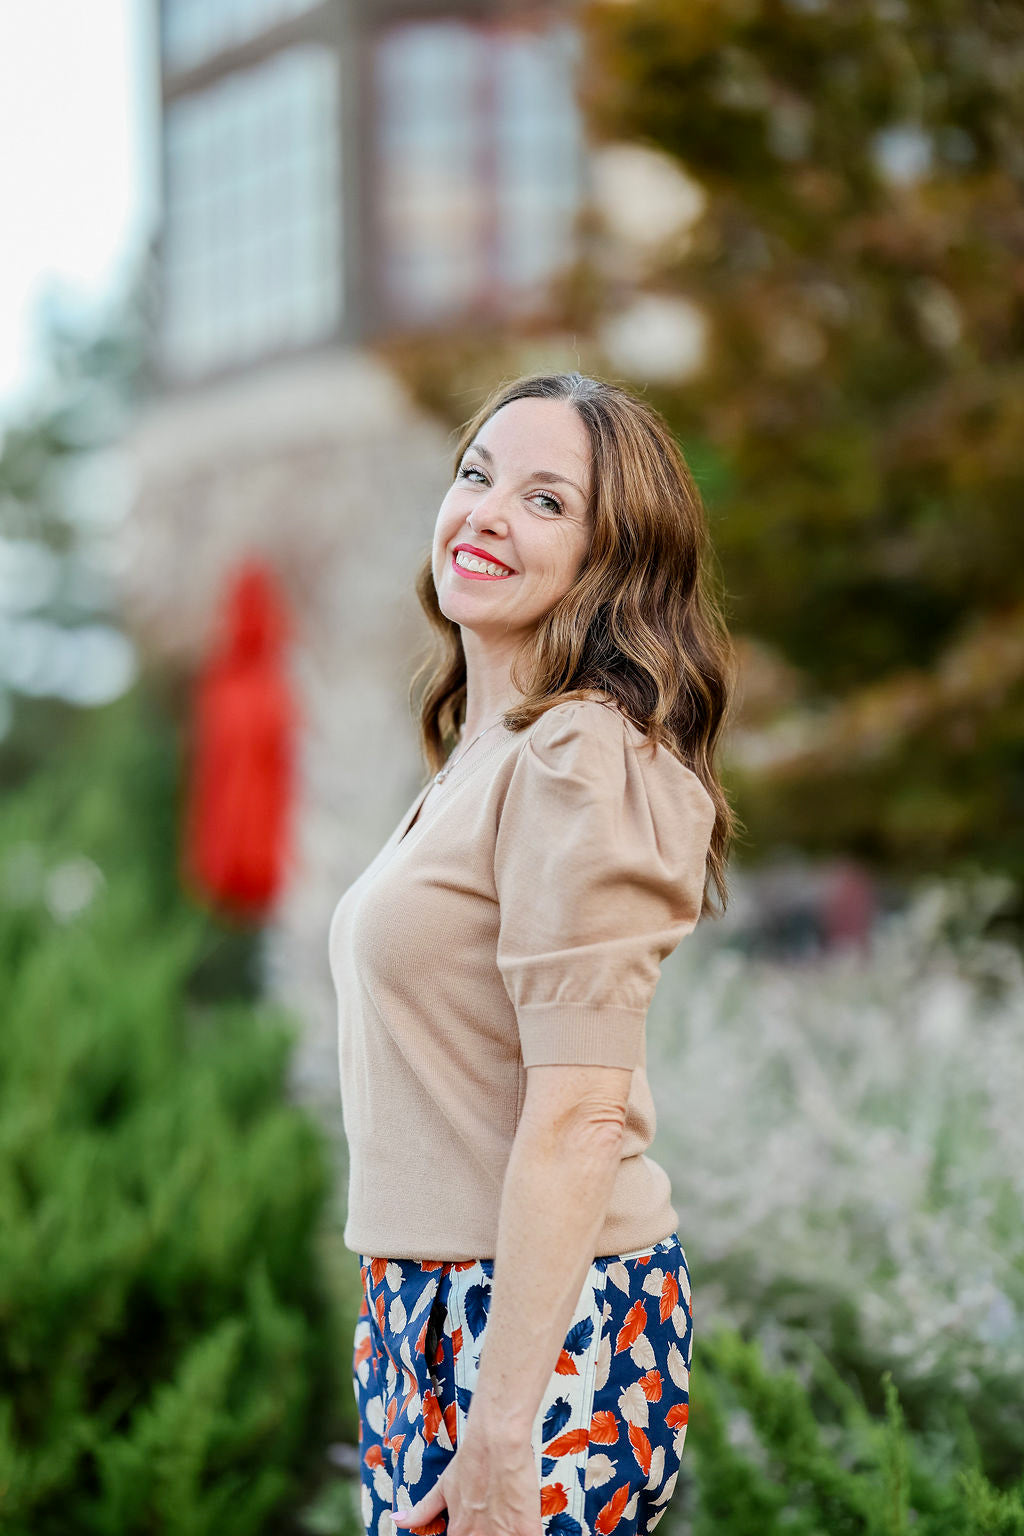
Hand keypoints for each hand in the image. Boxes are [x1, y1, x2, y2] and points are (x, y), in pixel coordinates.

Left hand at [392, 1424, 542, 1535]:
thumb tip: (398, 1520)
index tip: (478, 1528)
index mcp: (459, 1532)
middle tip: (494, 1520)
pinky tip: (526, 1527)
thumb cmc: (471, 1460)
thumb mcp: (443, 1486)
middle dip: (490, 1534)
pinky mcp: (526, 1530)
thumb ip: (423, 1510)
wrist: (496, 1441)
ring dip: (506, 1535)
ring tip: (507, 1521)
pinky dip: (526, 1535)